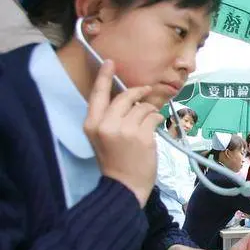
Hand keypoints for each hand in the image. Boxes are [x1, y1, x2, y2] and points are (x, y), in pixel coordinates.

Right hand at [84, 60, 163, 206]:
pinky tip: (154, 128)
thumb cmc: (115, 162)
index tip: (110, 62)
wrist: (124, 186)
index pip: (97, 95)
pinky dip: (157, 119)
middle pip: (125, 97)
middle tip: (148, 91)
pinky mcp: (142, 136)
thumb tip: (129, 99)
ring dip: (150, 110)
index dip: (104, 77)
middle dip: (139, 92)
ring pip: (143, 107)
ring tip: (150, 120)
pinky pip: (154, 117)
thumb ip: (111, 118)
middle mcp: (106, 125)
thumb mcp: (103, 138)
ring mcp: (125, 130)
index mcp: (92, 124)